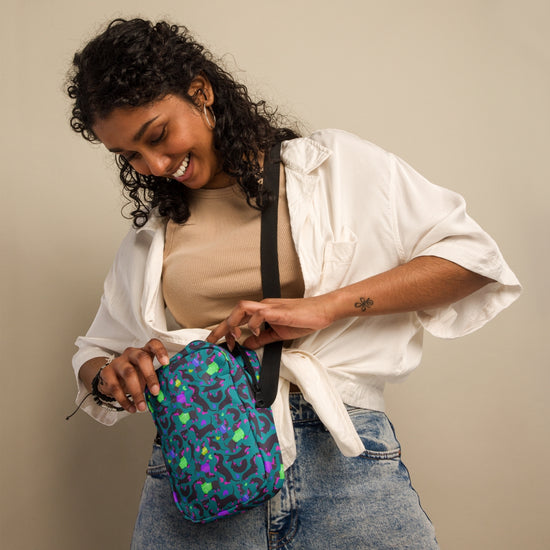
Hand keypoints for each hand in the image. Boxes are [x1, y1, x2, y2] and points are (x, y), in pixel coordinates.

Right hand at [96, 338, 168, 413]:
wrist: (111, 378)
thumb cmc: (135, 374)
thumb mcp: (146, 373)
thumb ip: (155, 379)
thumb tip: (166, 395)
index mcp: (144, 351)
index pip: (153, 344)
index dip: (160, 351)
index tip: (166, 363)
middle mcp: (131, 353)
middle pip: (141, 358)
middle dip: (150, 376)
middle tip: (156, 392)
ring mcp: (118, 362)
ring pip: (129, 373)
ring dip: (137, 392)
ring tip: (142, 407)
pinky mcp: (107, 372)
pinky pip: (115, 387)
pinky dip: (124, 400)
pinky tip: (131, 408)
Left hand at [206, 296, 334, 349]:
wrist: (322, 311)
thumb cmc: (304, 319)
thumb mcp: (278, 333)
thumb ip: (262, 338)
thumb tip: (246, 344)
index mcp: (262, 311)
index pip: (238, 318)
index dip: (224, 329)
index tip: (217, 343)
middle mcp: (263, 306)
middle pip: (235, 311)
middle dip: (220, 327)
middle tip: (210, 341)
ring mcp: (271, 308)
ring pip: (243, 308)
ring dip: (233, 322)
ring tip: (231, 337)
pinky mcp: (280, 311)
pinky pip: (261, 314)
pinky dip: (254, 324)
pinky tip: (255, 333)